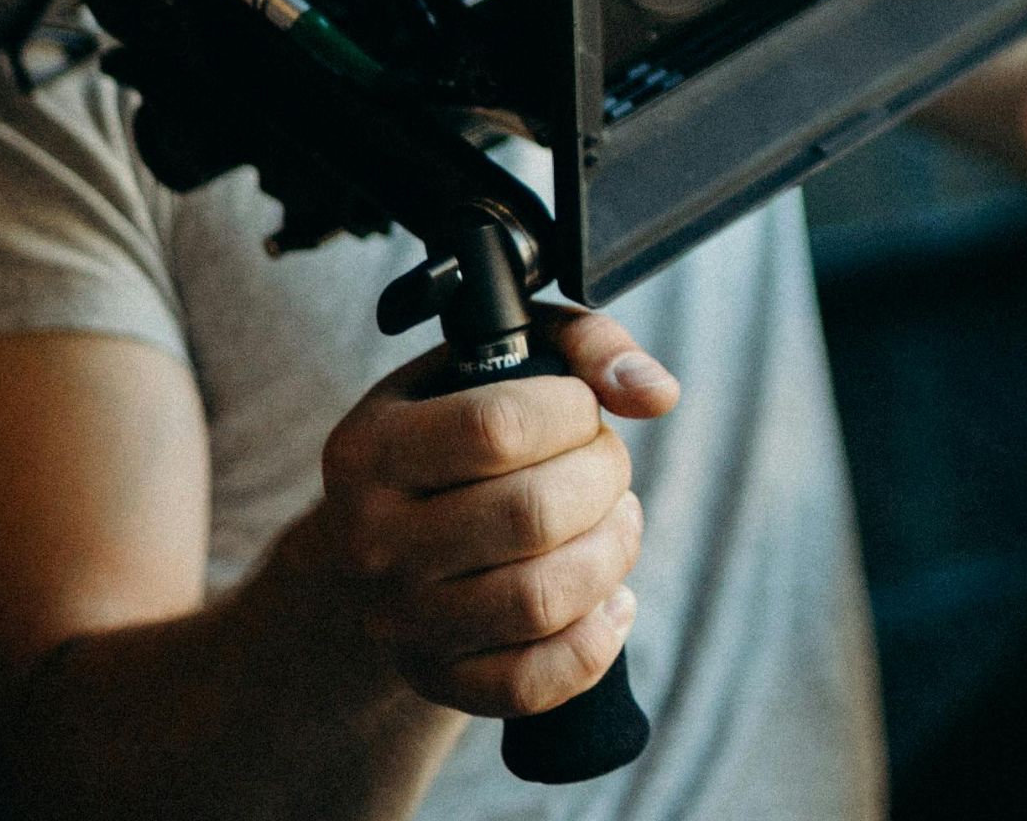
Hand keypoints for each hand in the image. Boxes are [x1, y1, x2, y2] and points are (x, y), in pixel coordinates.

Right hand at [293, 307, 677, 720]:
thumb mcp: (495, 364)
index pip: (496, 426)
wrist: (383, 541)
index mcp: (370, 448)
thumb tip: (656, 393)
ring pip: (542, 600)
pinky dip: (597, 638)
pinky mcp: (437, 677)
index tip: (583, 410)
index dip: (573, 412)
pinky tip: (611, 597)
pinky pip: (534, 681)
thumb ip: (584, 345)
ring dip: (613, 551)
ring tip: (617, 520)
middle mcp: (371, 539)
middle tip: (607, 465)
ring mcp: (400, 619)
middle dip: (604, 478)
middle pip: (531, 515)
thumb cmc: (458, 435)